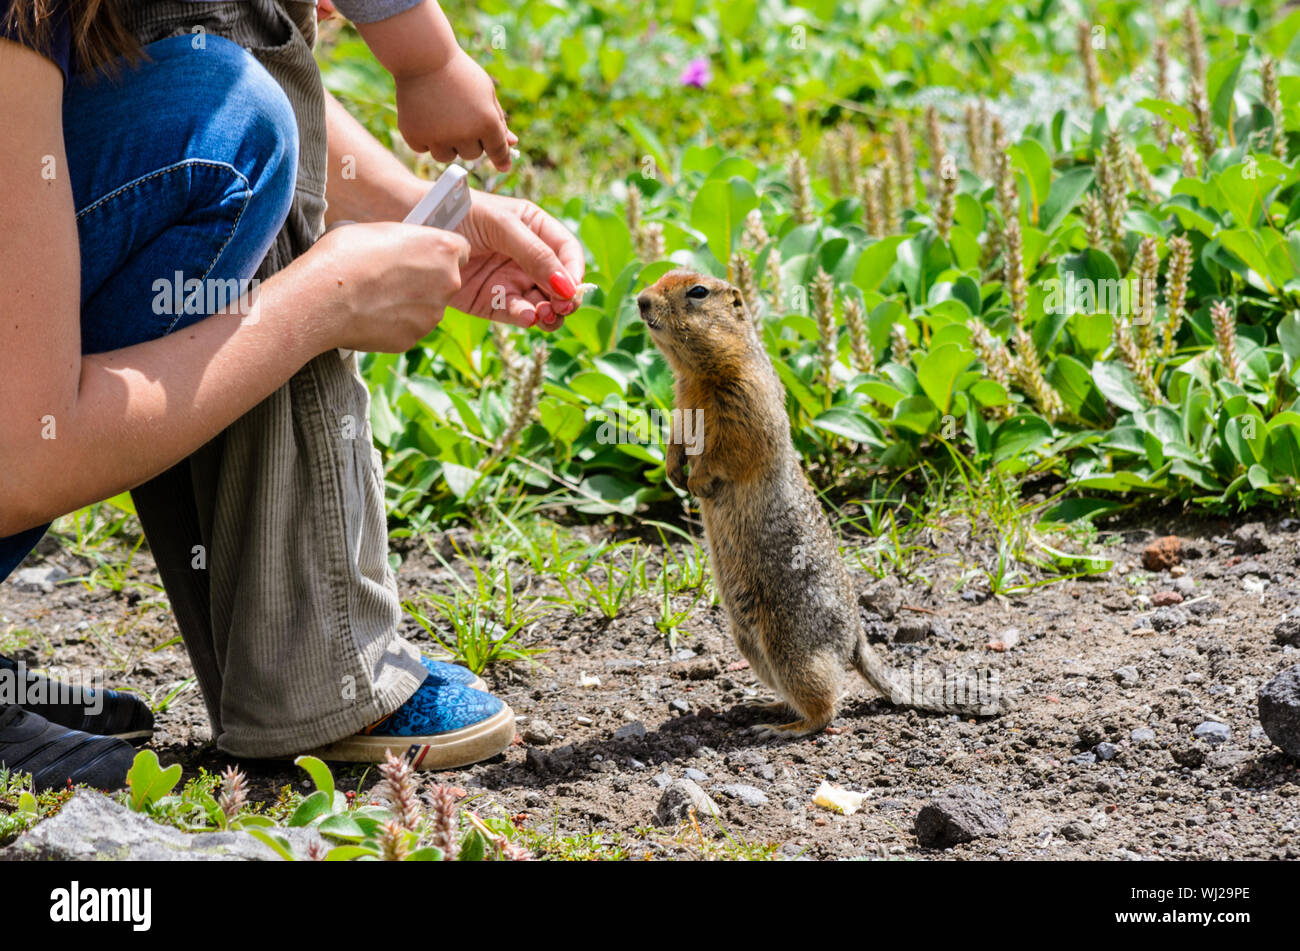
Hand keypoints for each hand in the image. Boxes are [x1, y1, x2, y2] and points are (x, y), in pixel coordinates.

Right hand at [299, 221, 468, 352]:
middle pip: (445, 280)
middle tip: (392, 275)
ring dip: (409, 302)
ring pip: (427, 306)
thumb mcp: (379, 230)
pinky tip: (370, 313)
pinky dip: (394, 322)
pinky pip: (408, 326)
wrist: (323, 297)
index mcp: (443, 249)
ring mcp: (432, 315)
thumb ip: (403, 241)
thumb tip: (400, 249)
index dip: (437, 252)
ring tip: (375, 295)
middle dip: (424, 279)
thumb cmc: (346, 254)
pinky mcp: (414, 338)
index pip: (458, 250)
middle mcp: (448, 283)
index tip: (421, 253)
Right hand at [395, 50, 515, 171]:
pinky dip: (424, 137)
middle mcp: (463, 134)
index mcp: (486, 123)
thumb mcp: (486, 92)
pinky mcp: (414, 136)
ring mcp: (437, 137)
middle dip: (468, 139)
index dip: (502, 159)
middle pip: (472, 155)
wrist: (422, 56)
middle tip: (458, 115)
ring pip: (447, 156)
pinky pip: (424, 149)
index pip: (498, 151)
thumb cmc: (459, 72)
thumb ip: (499, 120)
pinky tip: (423, 115)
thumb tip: (512, 143)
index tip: (504, 166)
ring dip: (446, 143)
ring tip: (440, 117)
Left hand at [450, 191, 585, 330]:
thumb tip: (566, 285)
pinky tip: (526, 317)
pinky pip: (516, 313)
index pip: (567, 253)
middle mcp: (528, 257)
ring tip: (545, 315)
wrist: (414, 224)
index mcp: (536, 229)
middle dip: (564, 298)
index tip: (572, 288)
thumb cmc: (459, 212)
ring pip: (542, 303)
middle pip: (559, 284)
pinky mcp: (491, 301)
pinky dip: (525, 318)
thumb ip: (535, 253)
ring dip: (549, 313)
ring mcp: (510, 280)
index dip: (574, 271)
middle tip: (561, 307)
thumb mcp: (501, 225)